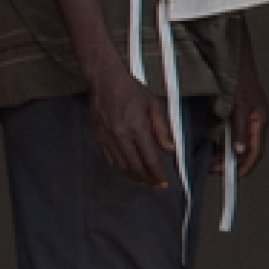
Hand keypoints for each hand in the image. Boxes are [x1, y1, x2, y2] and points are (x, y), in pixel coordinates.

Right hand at [83, 67, 174, 188]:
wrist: (105, 82)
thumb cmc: (133, 91)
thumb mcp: (154, 105)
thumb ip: (162, 129)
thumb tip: (170, 150)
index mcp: (137, 128)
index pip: (150, 158)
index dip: (158, 174)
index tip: (164, 183)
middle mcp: (121, 137)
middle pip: (135, 166)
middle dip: (147, 179)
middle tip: (156, 186)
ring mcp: (107, 139)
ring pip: (120, 166)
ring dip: (133, 177)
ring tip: (144, 181)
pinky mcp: (98, 138)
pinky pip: (109, 159)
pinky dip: (119, 169)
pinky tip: (127, 171)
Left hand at [217, 81, 268, 178]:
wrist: (235, 60)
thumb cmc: (238, 80)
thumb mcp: (238, 106)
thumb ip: (239, 130)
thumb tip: (240, 151)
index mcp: (260, 122)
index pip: (256, 153)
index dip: (244, 168)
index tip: (230, 178)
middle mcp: (256, 123)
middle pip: (247, 151)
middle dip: (230, 162)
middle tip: (211, 168)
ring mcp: (249, 119)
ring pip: (239, 144)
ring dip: (225, 153)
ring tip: (209, 159)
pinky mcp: (240, 115)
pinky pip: (233, 135)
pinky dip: (223, 143)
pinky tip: (211, 144)